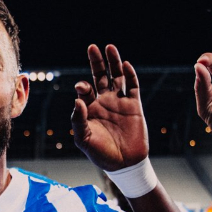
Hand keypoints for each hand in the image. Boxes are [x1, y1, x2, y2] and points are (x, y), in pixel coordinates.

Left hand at [71, 44, 146, 170]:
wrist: (124, 164)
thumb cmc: (101, 153)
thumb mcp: (84, 139)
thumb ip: (78, 120)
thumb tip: (77, 100)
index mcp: (90, 108)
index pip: (85, 90)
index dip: (82, 86)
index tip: (82, 88)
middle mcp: (104, 102)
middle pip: (100, 76)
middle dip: (96, 62)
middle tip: (92, 47)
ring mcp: (120, 102)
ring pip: (117, 77)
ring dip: (114, 62)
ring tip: (110, 47)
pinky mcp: (134, 106)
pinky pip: (132, 87)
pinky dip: (130, 75)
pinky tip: (125, 65)